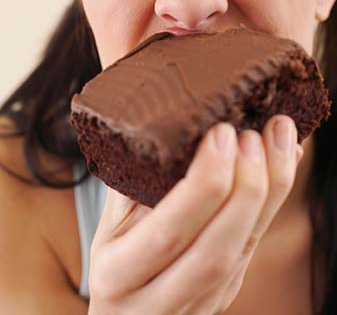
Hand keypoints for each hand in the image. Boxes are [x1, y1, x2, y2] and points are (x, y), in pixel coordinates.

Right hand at [88, 114, 302, 314]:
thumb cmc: (113, 259)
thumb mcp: (109, 222)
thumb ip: (133, 182)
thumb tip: (171, 127)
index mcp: (118, 274)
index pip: (168, 233)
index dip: (203, 184)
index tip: (221, 134)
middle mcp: (156, 299)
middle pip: (217, 250)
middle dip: (245, 186)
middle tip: (253, 135)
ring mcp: (197, 305)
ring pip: (244, 251)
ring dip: (269, 191)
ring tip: (278, 140)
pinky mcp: (223, 296)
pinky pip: (253, 247)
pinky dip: (271, 201)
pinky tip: (280, 163)